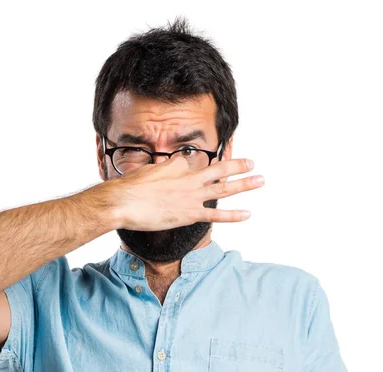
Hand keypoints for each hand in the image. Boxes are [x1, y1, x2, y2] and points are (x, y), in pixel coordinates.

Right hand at [103, 156, 263, 230]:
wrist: (122, 202)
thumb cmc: (130, 187)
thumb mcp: (148, 171)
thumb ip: (165, 171)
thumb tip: (172, 170)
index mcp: (178, 167)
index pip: (193, 164)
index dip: (195, 169)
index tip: (196, 172)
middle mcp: (189, 179)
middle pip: (220, 170)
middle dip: (238, 166)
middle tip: (252, 163)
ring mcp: (191, 197)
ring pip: (225, 188)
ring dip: (245, 184)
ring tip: (260, 180)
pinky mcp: (189, 214)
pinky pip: (216, 214)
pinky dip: (233, 215)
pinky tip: (247, 213)